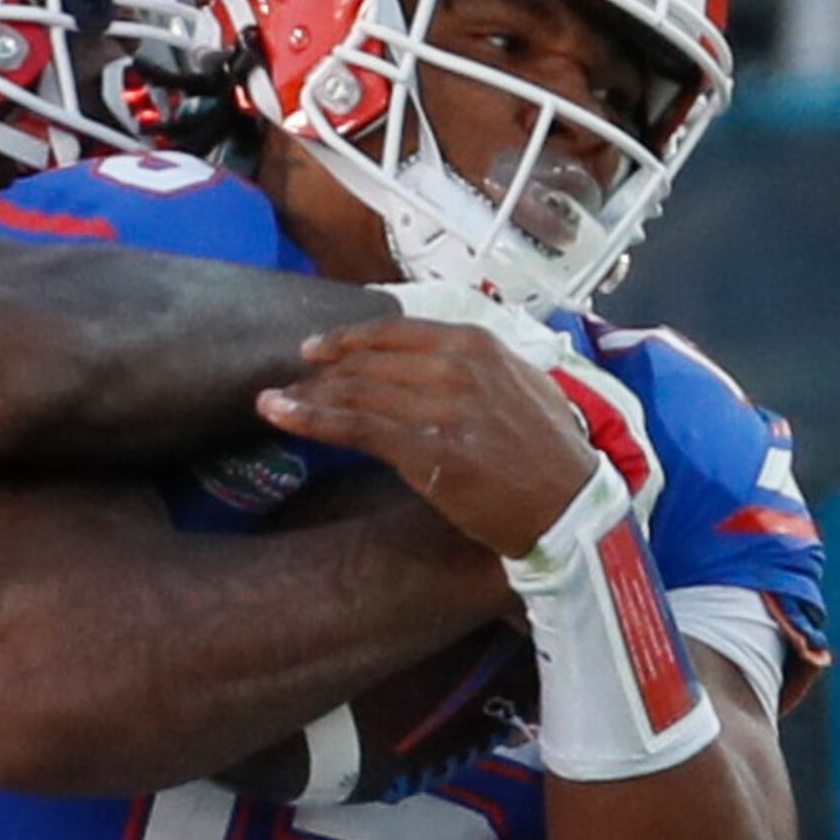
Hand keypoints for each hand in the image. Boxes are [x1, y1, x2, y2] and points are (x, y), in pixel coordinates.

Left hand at [259, 316, 612, 560]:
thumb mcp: (522, 387)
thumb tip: (442, 363)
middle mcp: (454, 365)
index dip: (348, 340)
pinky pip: (355, 427)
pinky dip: (310, 418)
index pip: (395, 333)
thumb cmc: (550, 455)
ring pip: (355, 391)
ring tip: (269, 401)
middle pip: (368, 362)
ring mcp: (438, 406)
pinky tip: (280, 416)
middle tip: (289, 385)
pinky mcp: (425, 449)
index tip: (317, 351)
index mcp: (476, 344)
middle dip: (321, 373)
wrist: (570, 506)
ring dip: (305, 396)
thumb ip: (479, 367)